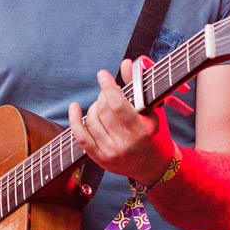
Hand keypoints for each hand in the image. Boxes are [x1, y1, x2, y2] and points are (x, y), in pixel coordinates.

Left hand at [68, 58, 175, 184]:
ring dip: (95, 106)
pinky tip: (74, 107)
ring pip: (91, 120)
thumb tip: (126, 63)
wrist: (154, 166)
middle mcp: (125, 144)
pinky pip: (80, 136)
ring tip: (104, 105)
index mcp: (142, 131)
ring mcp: (111, 153)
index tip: (102, 74)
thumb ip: (138, 85)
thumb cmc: (155, 133)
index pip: (118, 105)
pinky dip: (74, 120)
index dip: (108, 87)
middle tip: (109, 93)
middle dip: (103, 96)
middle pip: (103, 110)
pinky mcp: (100, 159)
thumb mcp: (153, 110)